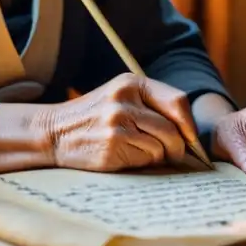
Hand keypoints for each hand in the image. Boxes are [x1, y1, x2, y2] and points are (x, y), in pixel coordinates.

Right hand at [44, 73, 199, 171]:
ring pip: (161, 147)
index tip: (191, 139)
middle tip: (174, 155)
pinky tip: (127, 157)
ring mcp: (118, 122)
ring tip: (143, 153)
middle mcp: (125, 99)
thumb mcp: (120, 97)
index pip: (178, 101)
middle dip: (178, 147)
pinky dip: (143, 162)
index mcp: (131, 83)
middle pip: (173, 128)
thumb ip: (152, 105)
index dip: (189, 124)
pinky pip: (146, 159)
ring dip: (159, 156)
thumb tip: (190, 133)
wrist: (54, 132)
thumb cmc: (95, 118)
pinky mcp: (112, 145)